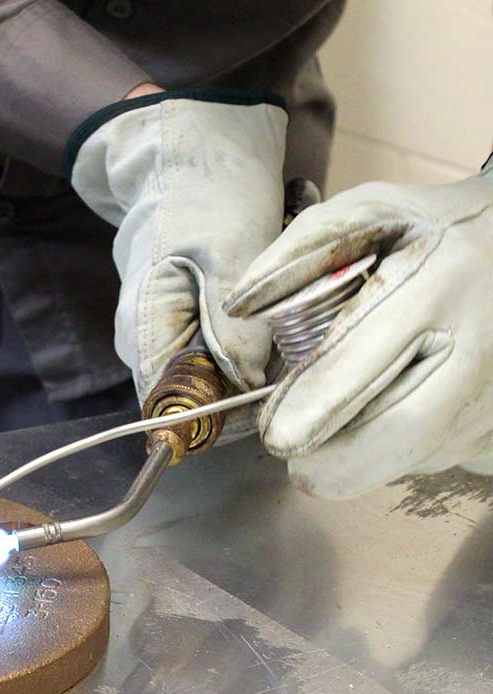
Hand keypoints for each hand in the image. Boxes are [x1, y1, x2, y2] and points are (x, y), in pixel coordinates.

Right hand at [67, 89, 286, 402]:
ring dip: (255, 355)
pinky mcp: (183, 313)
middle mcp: (145, 337)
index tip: (270, 399)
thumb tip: (243, 389)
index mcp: (145, 327)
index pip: (171, 406)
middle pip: (194, 392)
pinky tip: (269, 302)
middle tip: (291, 346)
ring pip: (213, 371)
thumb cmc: (209, 193)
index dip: (220, 417)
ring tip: (282, 310)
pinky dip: (251, 334)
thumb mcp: (230, 255)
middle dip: (247, 382)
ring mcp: (163, 325)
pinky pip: (220, 346)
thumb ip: (233, 329)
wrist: (197, 148)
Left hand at [225, 164, 492, 497]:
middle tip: (293, 448)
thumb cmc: (434, 230)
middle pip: (392, 440)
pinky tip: (395, 406)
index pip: (359, 368)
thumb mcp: (370, 214)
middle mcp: (475, 351)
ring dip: (360, 452)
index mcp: (434, 288)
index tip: (276, 434)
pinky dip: (395, 448)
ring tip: (351, 407)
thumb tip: (239, 306)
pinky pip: (432, 456)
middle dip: (329, 463)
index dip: (308, 411)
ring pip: (409, 457)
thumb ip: (299, 253)